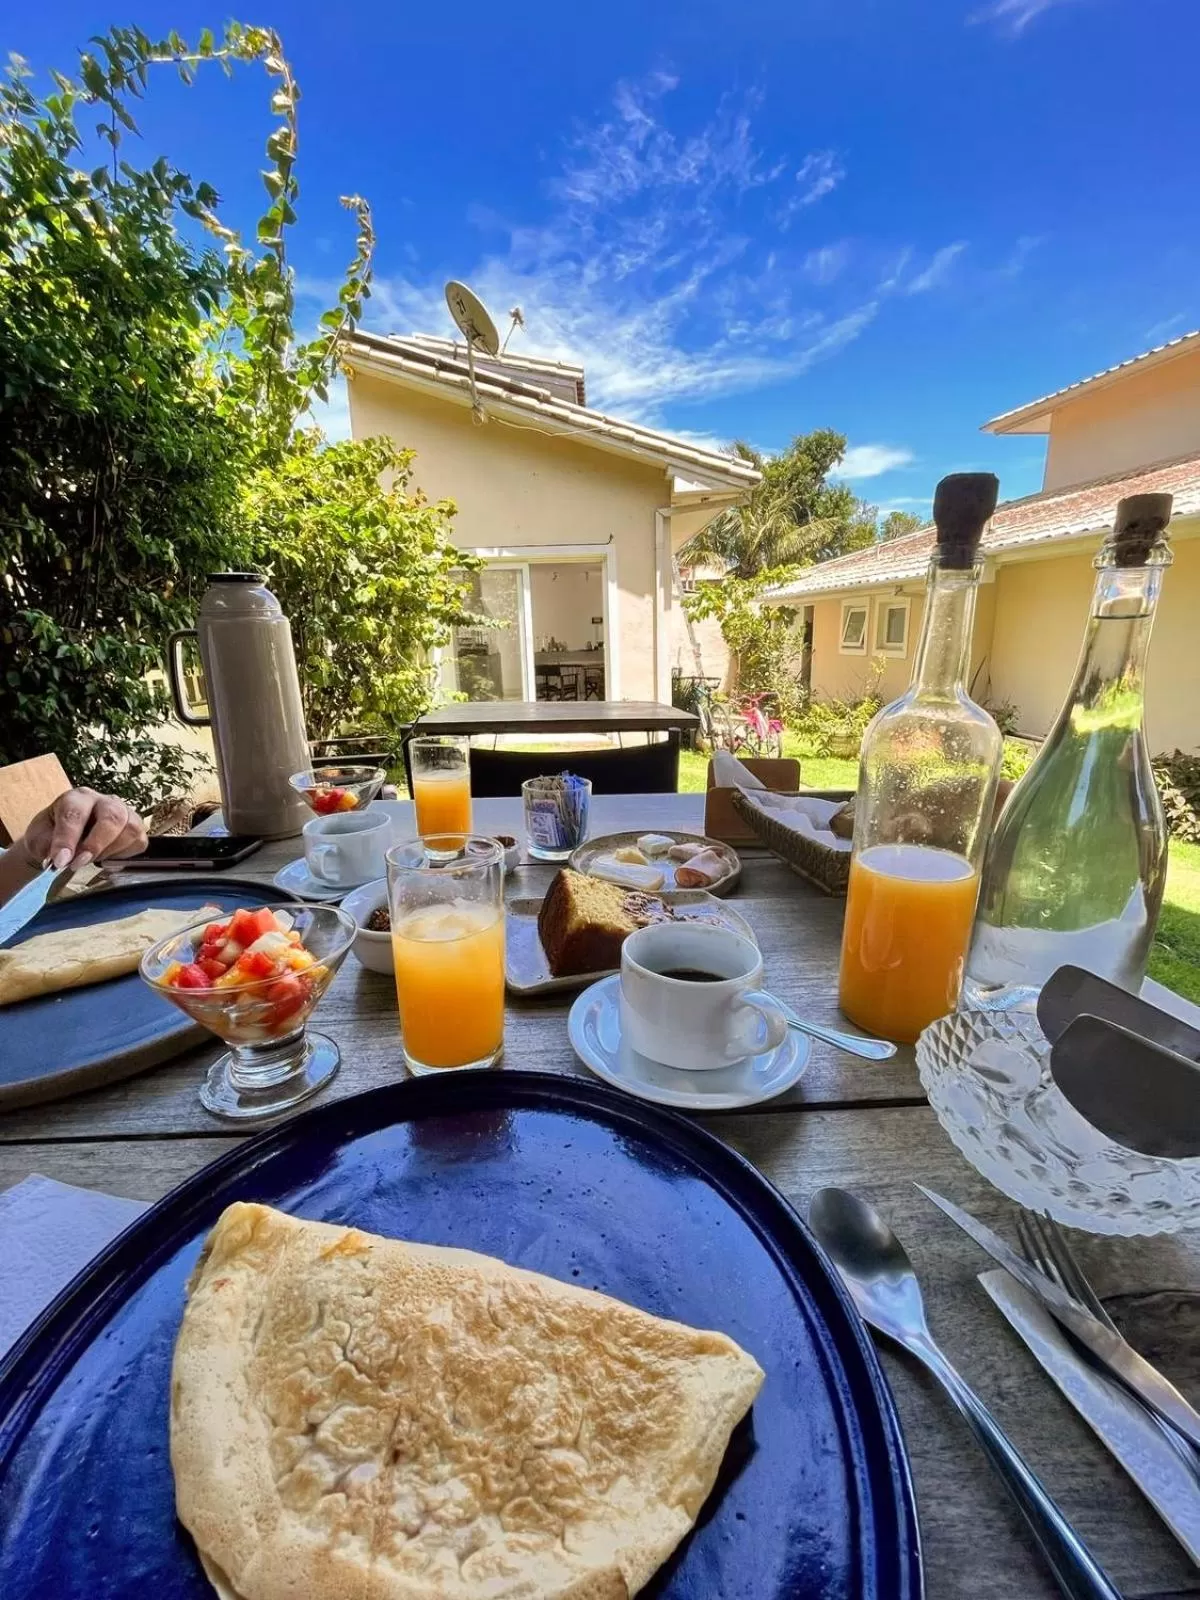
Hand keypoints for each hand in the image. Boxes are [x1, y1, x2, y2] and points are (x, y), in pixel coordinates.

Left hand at [22, 788, 148, 872]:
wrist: (64, 839)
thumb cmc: (51, 836)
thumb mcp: (39, 839)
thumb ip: (48, 846)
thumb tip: (62, 858)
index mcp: (76, 798)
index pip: (75, 813)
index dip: (68, 839)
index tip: (60, 861)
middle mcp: (104, 800)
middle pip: (112, 817)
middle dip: (96, 844)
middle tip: (79, 864)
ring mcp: (124, 812)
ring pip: (130, 829)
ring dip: (110, 851)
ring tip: (91, 860)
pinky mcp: (136, 827)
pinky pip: (139, 842)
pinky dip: (123, 855)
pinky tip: (106, 856)